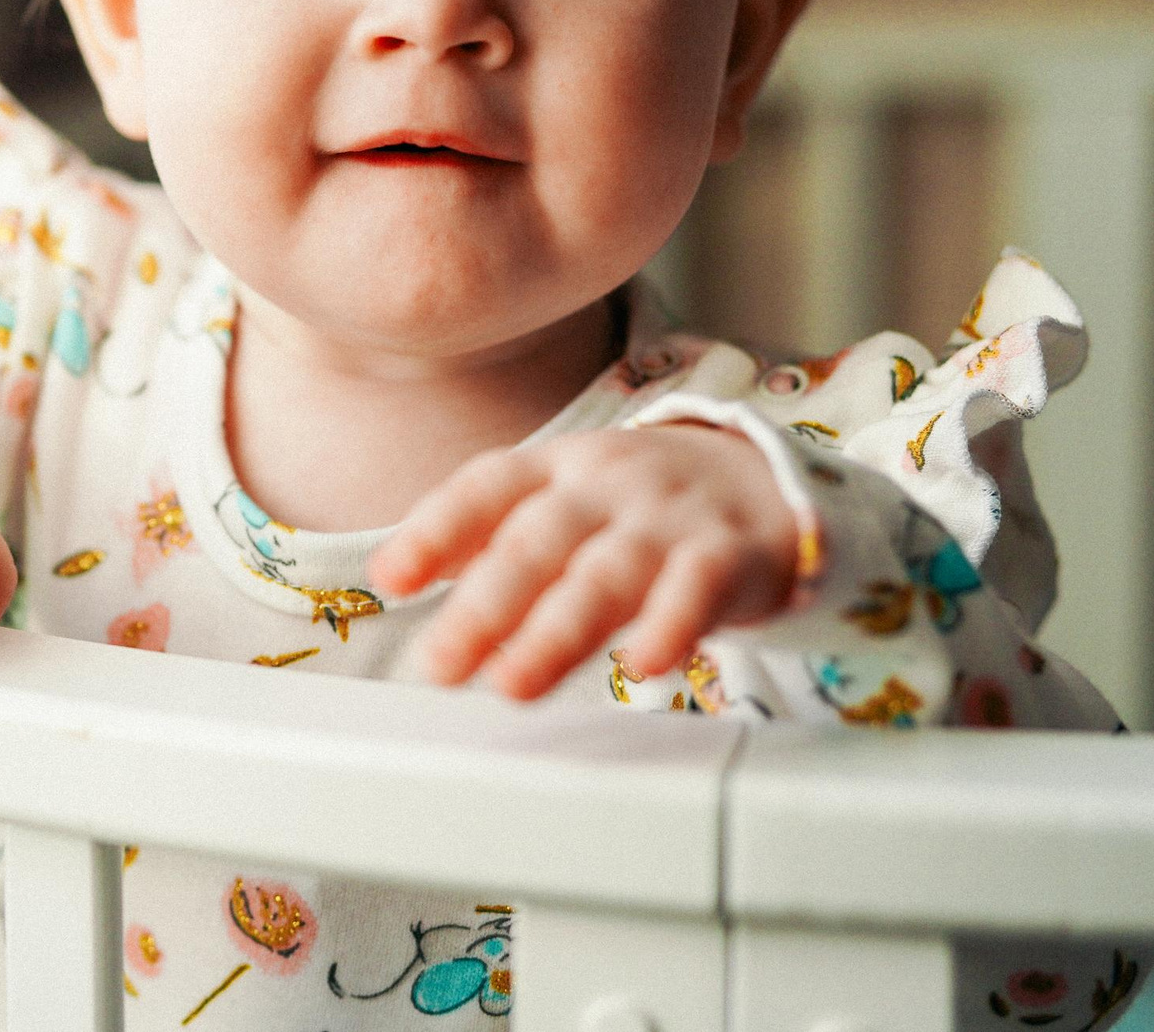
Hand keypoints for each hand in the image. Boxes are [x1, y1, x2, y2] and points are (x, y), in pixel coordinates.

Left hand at [367, 423, 799, 700]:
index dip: (435, 530)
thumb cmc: (637, 504)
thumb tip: (394, 569)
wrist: (762, 477)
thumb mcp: (559, 497)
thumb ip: (484, 534)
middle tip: (440, 664)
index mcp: (555, 469)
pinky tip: (643, 663)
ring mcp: (667, 519)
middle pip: (537, 542)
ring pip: (606, 574)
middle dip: (484, 606)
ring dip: (556, 633)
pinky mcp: (729, 555)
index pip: (486, 488)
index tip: (391, 579)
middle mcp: (605, 487)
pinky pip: (699, 588)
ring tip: (512, 684)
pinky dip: (671, 624)